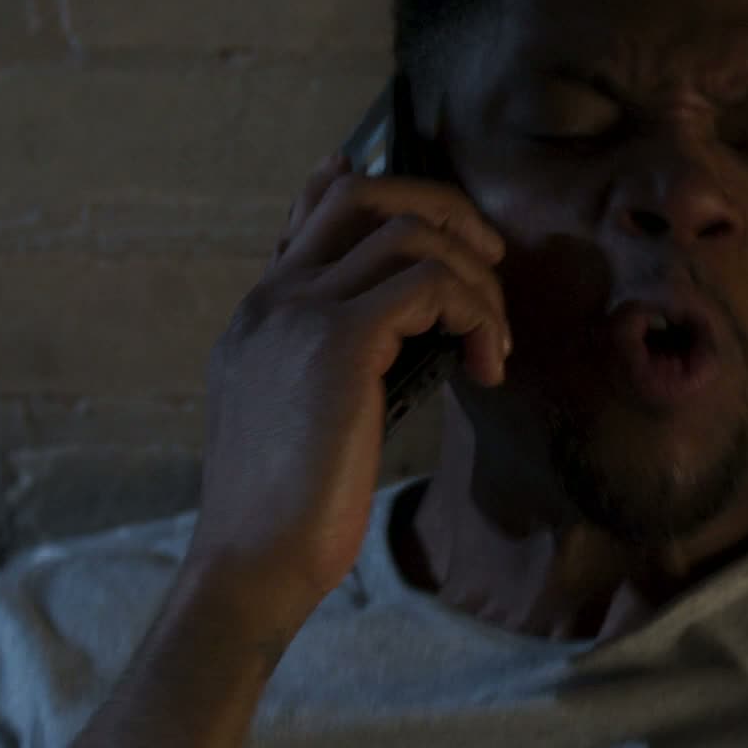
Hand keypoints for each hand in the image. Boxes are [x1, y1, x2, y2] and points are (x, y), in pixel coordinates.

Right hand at [183, 151, 510, 633]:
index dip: (370, 187)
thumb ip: (336, 362)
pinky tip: (487, 367)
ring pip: (410, 231)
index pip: (312, 213)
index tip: (429, 207)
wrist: (253, 561)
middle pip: (364, 193)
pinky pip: (432, 284)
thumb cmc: (288, 510)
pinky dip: (476, 313)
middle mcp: (275, 297)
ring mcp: (301, 311)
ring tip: (495, 340)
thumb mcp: (302, 418)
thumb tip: (392, 334)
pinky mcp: (338, 340)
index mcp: (261, 313)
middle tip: (492, 262)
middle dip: (446, 211)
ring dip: (475, 277)